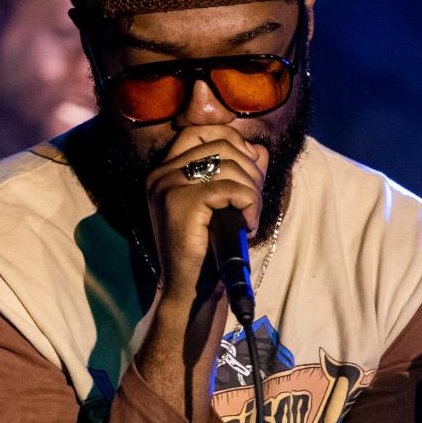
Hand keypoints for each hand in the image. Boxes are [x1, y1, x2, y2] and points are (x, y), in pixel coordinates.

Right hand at [144, 124, 265, 303]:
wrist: (192, 291)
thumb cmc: (207, 252)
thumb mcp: (222, 206)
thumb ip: (238, 174)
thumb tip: (260, 150)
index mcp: (165, 172)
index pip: (201, 131)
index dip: (233, 141)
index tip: (250, 169)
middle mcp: (161, 175)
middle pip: (220, 145)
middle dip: (249, 169)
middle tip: (254, 200)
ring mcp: (168, 187)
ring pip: (229, 165)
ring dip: (252, 191)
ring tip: (250, 217)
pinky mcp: (182, 203)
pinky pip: (231, 188)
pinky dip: (249, 204)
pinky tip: (247, 224)